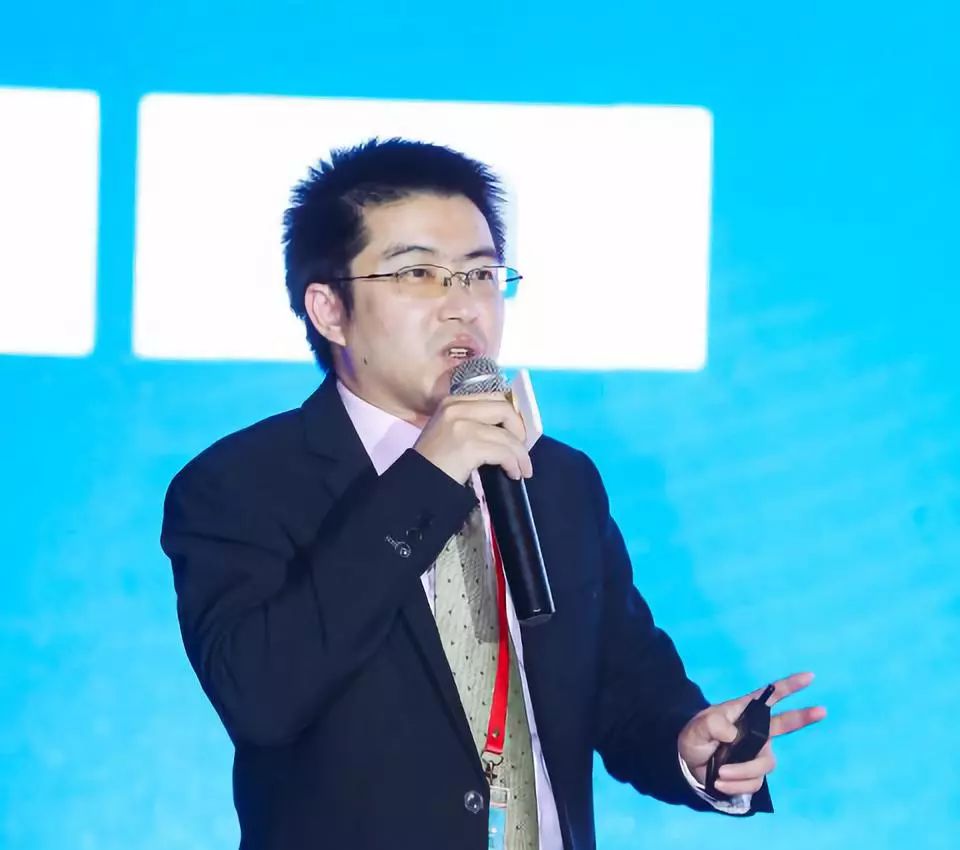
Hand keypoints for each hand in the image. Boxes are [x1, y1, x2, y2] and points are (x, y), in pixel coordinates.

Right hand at [414, 392, 530, 483]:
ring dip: (520, 454)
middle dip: (519, 431)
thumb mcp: (449, 430)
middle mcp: (457, 408)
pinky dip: (514, 463)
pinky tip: (513, 473)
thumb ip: (473, 421)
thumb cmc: (433, 462)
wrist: (416, 484)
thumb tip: (508, 426)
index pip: (493, 396)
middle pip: (505, 409)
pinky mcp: (469, 445)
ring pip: (507, 435)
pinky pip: (504, 452)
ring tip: (522, 469)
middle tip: (522, 450)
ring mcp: (462, 425)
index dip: (511, 415)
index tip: (517, 433)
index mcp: (452, 401)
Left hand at [678, 671, 825, 795]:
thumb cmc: (696, 737)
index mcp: (744, 711)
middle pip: (786, 724)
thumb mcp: (698, 727)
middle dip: (803, 717)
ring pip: (765, 764)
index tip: (809, 677)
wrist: (690, 763)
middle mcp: (757, 731)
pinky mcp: (754, 774)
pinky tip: (720, 782)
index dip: (789, 685)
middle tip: (822, 710)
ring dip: (742, 772)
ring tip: (720, 773)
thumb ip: (713, 725)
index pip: (769, 696)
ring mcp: (758, 752)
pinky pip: (755, 782)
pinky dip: (736, 785)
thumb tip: (734, 735)